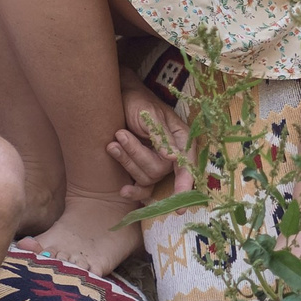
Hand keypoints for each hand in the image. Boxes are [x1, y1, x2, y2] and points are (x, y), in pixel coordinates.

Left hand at [108, 73, 190, 201]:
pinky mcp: (142, 170)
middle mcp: (172, 155)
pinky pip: (142, 188)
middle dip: (137, 155)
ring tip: (112, 142)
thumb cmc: (137, 102)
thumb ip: (161, 135)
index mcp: (181, 139)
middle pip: (160, 171)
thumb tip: (174, 158)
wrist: (118, 99)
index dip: (185, 183)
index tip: (181, 201)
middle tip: (120, 134)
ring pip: (146, 178)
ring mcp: (157, 163)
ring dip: (127, 161)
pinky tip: (123, 190)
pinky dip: (133, 191)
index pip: (188, 164)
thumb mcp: (149, 114)